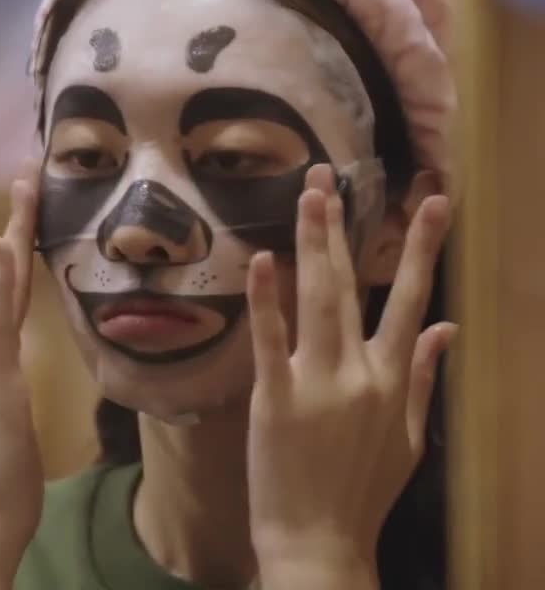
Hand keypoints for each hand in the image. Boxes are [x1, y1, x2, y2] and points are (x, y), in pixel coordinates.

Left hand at [246, 165, 453, 587]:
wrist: (320, 541)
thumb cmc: (363, 490)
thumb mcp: (409, 437)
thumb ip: (425, 378)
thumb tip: (450, 329)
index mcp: (394, 379)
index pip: (413, 300)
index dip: (422, 247)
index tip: (432, 199)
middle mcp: (360, 373)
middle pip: (354, 285)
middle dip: (346, 224)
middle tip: (333, 173)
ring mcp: (316, 383)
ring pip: (317, 299)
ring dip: (312, 242)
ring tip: (308, 192)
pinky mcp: (274, 399)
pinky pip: (270, 342)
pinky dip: (267, 300)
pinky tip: (264, 260)